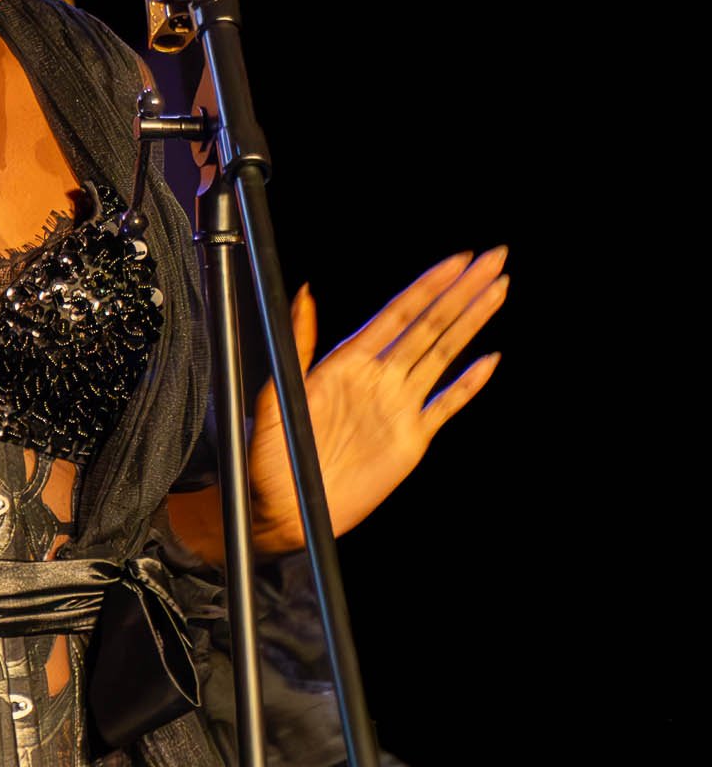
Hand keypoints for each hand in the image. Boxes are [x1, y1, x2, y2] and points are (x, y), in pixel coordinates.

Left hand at [248, 247, 507, 549]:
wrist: (279, 507)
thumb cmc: (269, 452)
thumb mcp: (277, 392)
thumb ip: (298, 343)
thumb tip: (304, 293)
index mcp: (349, 361)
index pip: (399, 313)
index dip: (429, 285)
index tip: (458, 260)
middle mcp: (379, 377)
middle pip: (430, 324)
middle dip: (463, 291)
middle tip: (495, 259)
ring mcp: (398, 406)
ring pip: (444, 355)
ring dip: (472, 323)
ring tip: (499, 290)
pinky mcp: (410, 440)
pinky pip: (446, 407)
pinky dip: (469, 386)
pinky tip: (490, 361)